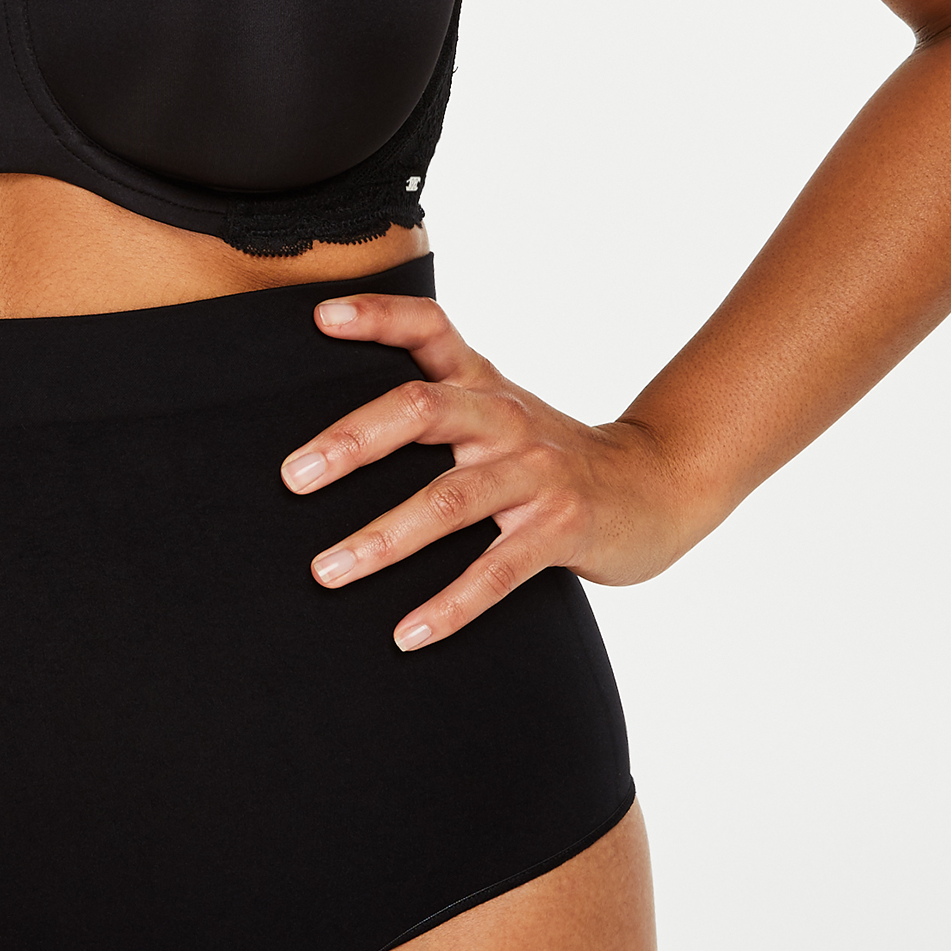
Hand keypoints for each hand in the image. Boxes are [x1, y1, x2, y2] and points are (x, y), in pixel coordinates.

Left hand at [280, 291, 704, 650]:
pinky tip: (406, 635)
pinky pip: (497, 572)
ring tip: (325, 572)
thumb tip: (327, 430)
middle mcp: (505, 417)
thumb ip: (434, 402)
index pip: (430, 328)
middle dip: (352, 442)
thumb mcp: (498, 410)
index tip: (320, 318)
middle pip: (422, 409)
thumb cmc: (548, 456)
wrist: (657, 486)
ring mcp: (536, 472)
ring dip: (383, 539)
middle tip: (292, 477)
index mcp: (482, 382)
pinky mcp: (563, 529)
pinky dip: (449, 606)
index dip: (378, 316)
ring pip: (449, 500)